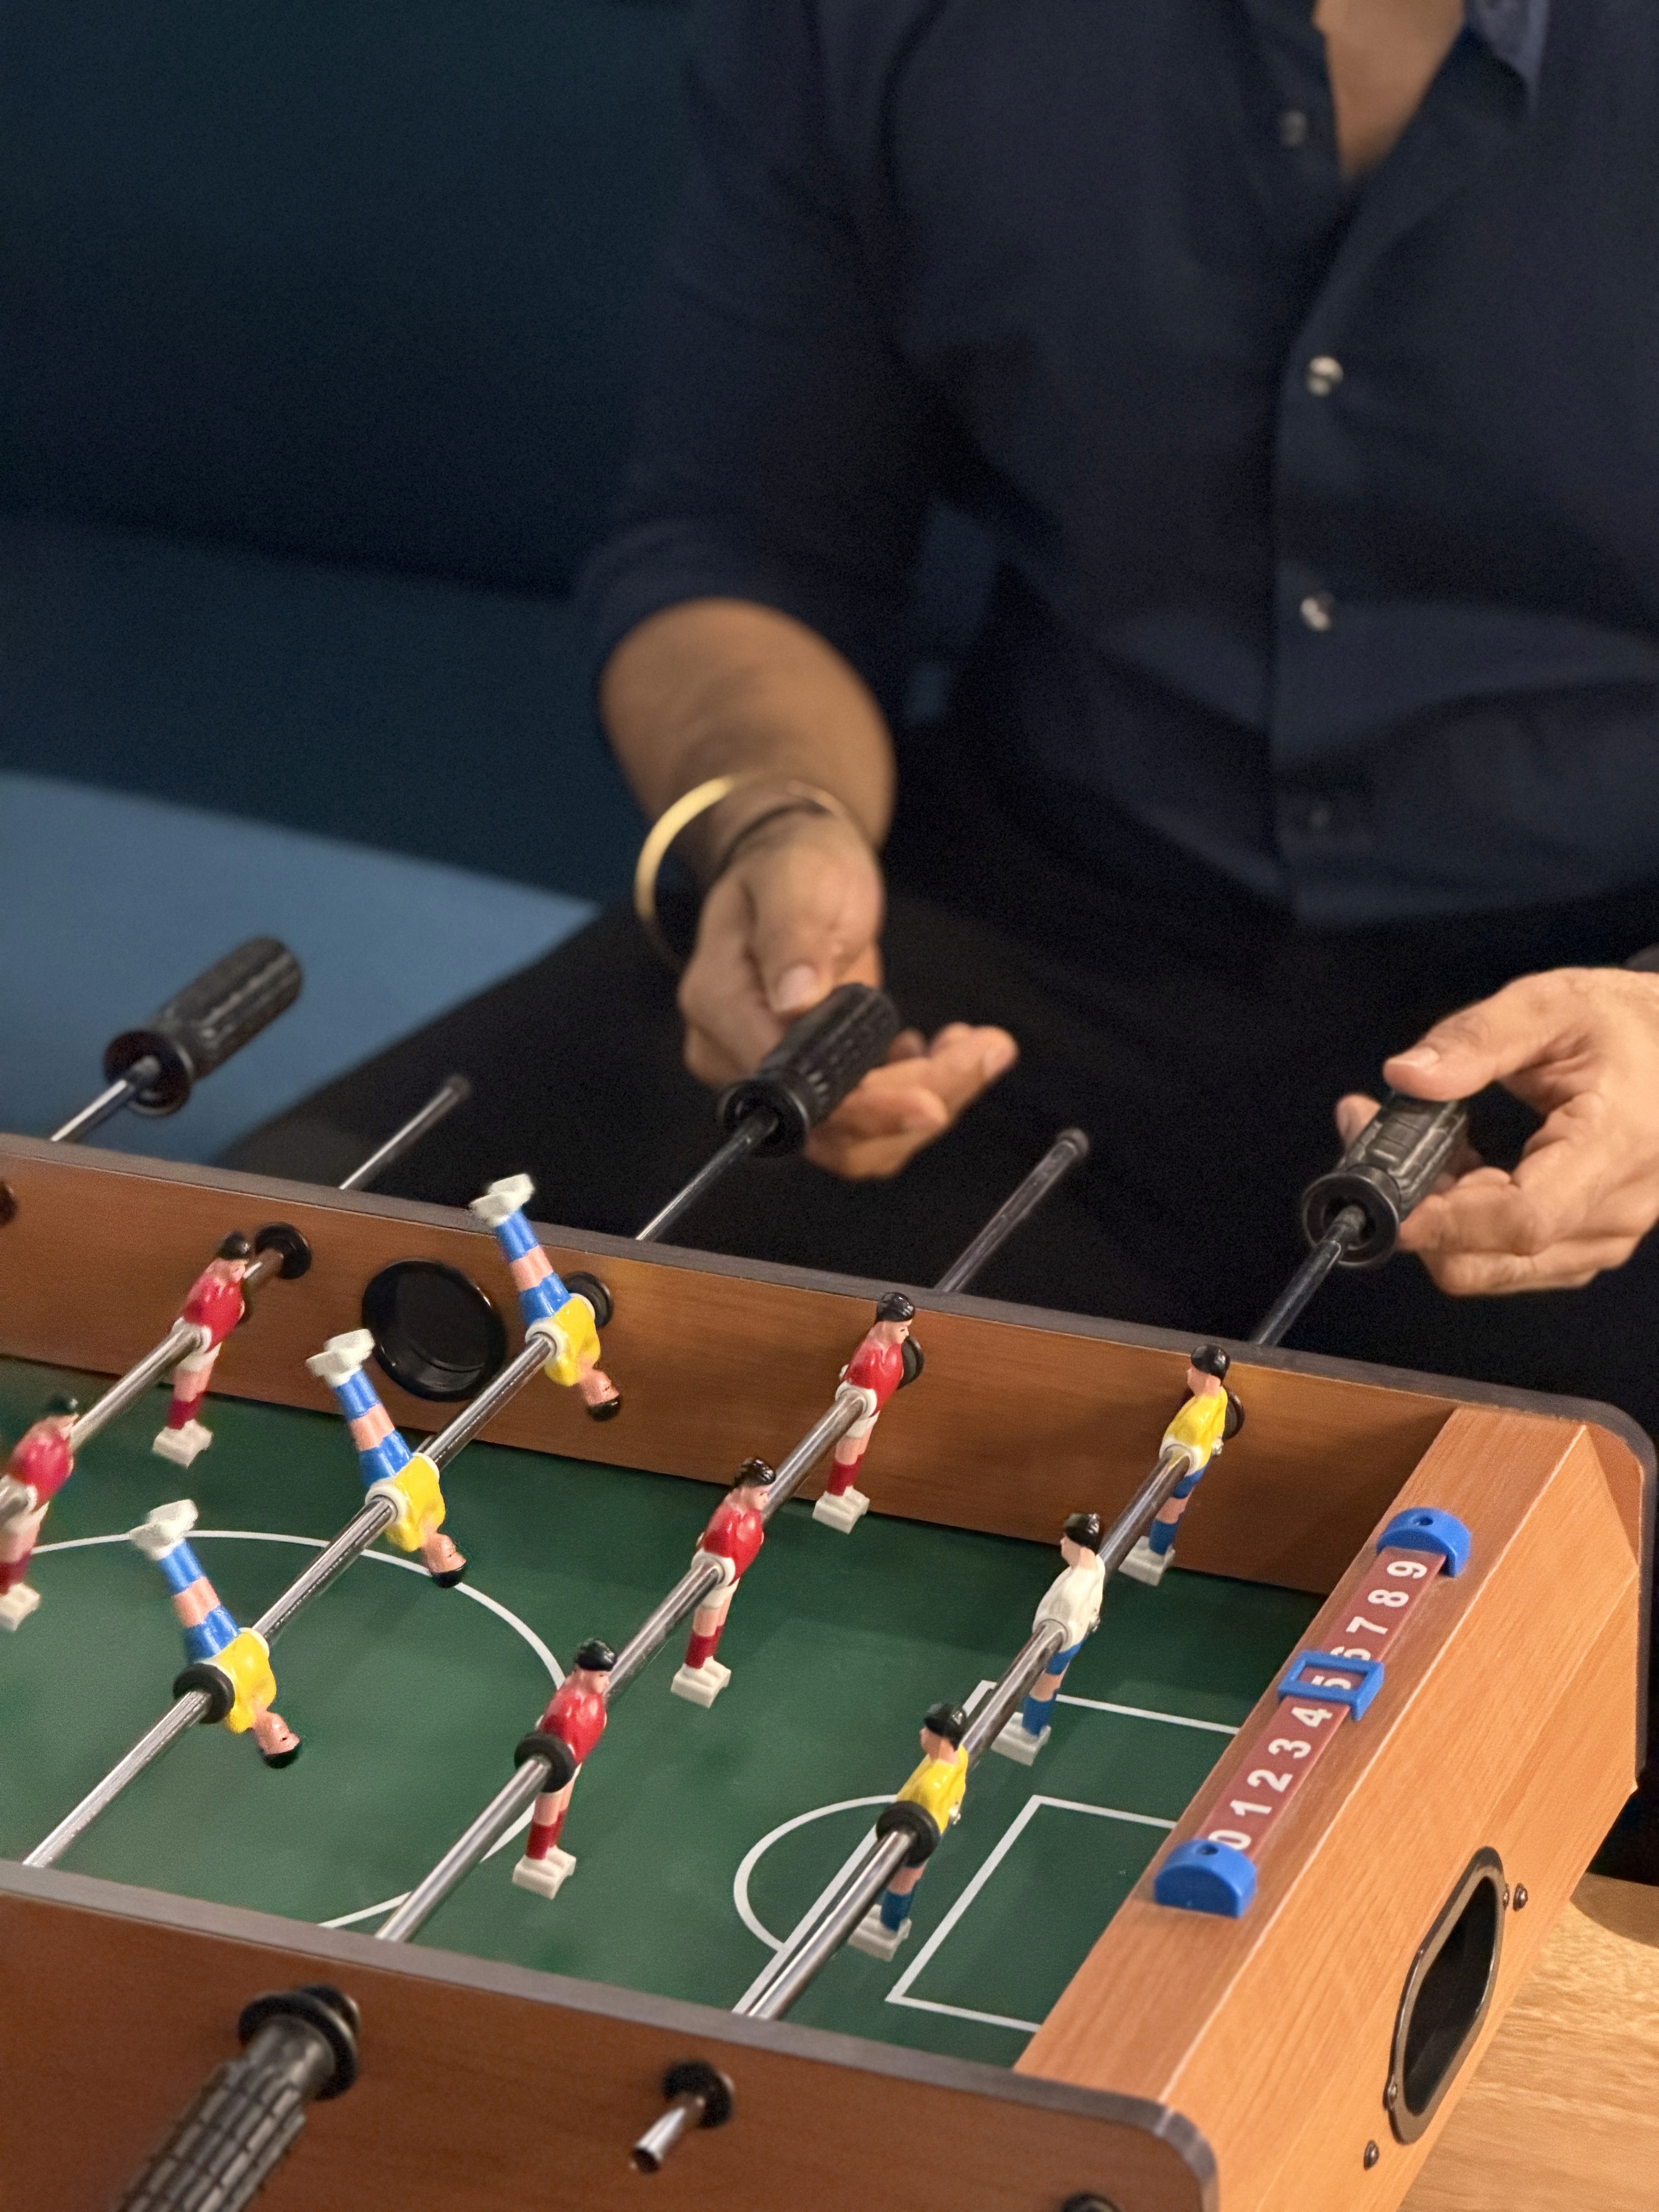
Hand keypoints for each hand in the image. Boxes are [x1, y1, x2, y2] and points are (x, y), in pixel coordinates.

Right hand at [678, 810, 1017, 1177]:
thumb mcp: (796, 881)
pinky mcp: (814, 1079)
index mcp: (721, 1007)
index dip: (866, 1109)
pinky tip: (943, 1049)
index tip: (933, 1104)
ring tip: (981, 1047)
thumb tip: (795, 1000)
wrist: (799, 861)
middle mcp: (735, 1055)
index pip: (794, 1092)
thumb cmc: (795, 862)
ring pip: (859, 1135)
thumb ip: (794, 937)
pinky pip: (868, 1117)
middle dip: (920, 1097)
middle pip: (833, 1127)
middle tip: (988, 1050)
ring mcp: (775, 1073)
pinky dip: (918, 1094)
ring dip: (930, 1099)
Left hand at [1334, 967, 1658, 1293]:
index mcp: (1616, 1145)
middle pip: (1496, 1256)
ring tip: (1419, 1142)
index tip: (1378, 1195)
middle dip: (1419, 1212)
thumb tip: (1404, 1077)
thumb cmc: (1623, 1023)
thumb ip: (1476, 1039)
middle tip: (1373, 1135)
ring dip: (1438, 1219)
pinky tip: (1455, 1169)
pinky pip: (1512, 1260)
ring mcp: (1608, 1237)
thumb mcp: (1550, 1004)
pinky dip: (1466, 1227)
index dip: (1444, 1221)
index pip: (1523, 1217)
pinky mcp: (1591, 1245)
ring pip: (1495, 1267)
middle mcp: (1619, 1209)